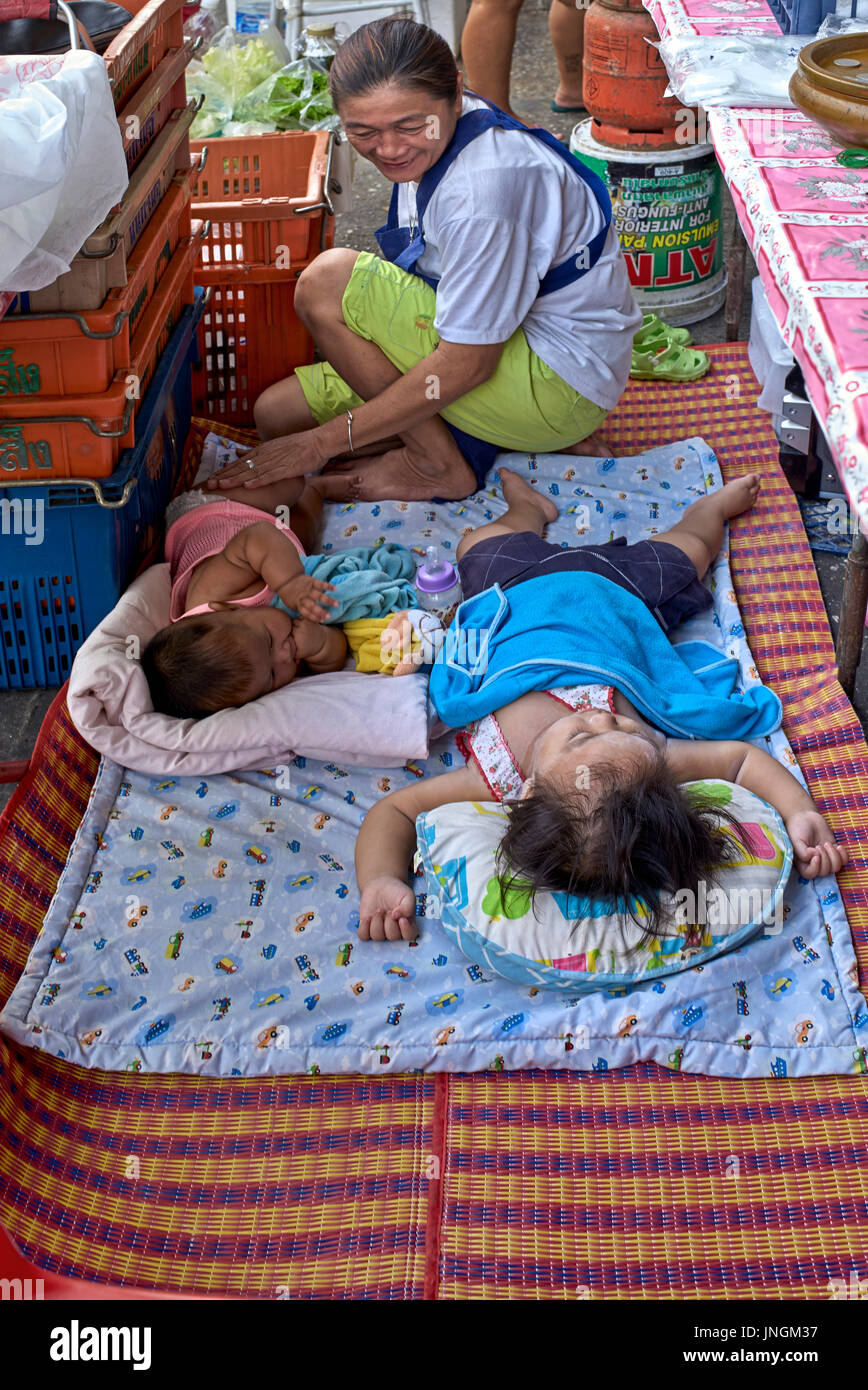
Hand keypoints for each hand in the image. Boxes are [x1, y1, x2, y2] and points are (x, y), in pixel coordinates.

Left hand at [205, 432, 326, 490]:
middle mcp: (265, 455)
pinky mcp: (286, 468)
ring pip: (252, 472)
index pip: (238, 462)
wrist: (319, 442)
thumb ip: (256, 452)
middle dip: (224, 476)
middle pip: (241, 467)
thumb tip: (239, 452)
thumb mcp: (273, 447)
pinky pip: (270, 476)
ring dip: (236, 479)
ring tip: (222, 486)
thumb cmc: (299, 447)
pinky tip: (248, 486)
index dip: (224, 471)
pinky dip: (258, 481)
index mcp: (261, 451)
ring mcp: (275, 461)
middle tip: (208, 485)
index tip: (210, 480)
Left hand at [279, 574, 338, 621]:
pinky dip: (328, 586)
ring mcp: (308, 589)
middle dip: (320, 611)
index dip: (314, 617)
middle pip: (312, 606)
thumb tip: (312, 619)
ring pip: (318, 596)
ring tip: (336, 604)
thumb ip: (301, 610)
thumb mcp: (291, 604)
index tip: (322, 621)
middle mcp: (303, 598)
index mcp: (298, 605)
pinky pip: (321, 584)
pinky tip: (335, 589)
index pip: (306, 613)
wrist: (286, 579)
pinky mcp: (312, 581)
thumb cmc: (290, 595)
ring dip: (327, 600)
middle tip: (329, 616)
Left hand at [358, 876, 417, 941]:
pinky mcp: (367, 929)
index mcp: (408, 925)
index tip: (402, 919)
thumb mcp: (407, 896)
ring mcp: (380, 931)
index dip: (406, 930)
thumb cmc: (396, 892)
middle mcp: (395, 931)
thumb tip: (396, 916)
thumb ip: (408, 907)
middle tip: (388, 911)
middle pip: (392, 937)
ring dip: (377, 922)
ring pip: (377, 937)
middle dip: (389, 922)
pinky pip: (363, 936)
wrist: (380, 886)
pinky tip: (368, 917)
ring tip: (379, 910)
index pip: (410, 936)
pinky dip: (365, 927)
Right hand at [786, 809, 848, 878]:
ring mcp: (825, 858)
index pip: (809, 874)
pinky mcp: (834, 851)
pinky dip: (843, 855)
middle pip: (824, 872)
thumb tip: (814, 857)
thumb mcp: (795, 840)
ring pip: (835, 868)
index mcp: (801, 863)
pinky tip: (838, 846)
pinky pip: (844, 861)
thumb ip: (802, 852)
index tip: (816, 855)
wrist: (805, 817)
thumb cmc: (796, 829)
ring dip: (834, 856)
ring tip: (827, 844)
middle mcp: (813, 863)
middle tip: (819, 845)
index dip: (815, 868)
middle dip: (825, 859)